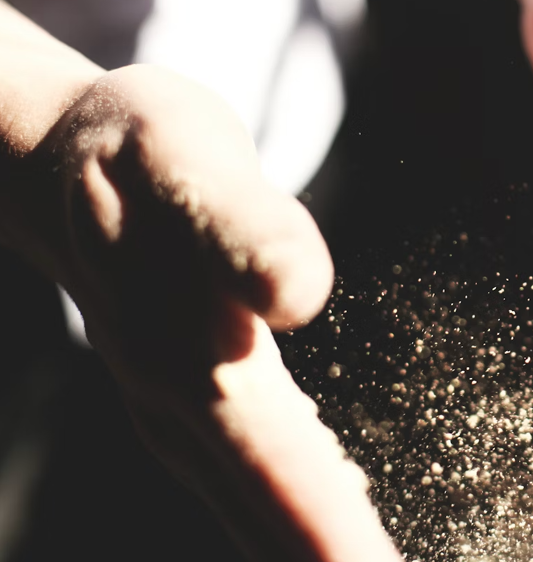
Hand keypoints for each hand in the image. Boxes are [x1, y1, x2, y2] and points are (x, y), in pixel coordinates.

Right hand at [28, 65, 398, 559]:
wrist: (62, 150)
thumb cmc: (137, 149)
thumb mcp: (187, 163)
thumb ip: (244, 231)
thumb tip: (297, 296)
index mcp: (192, 363)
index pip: (283, 479)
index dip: (331, 543)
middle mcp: (181, 404)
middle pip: (270, 516)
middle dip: (327, 560)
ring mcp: (178, 406)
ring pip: (252, 506)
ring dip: (302, 548)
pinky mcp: (188, 391)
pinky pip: (248, 476)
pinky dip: (287, 516)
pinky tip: (318, 529)